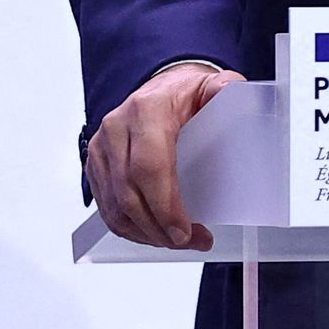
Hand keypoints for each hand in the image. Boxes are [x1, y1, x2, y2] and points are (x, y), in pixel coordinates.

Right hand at [85, 60, 240, 248]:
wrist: (160, 88)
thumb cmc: (185, 94)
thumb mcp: (211, 86)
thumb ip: (226, 89)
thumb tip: (232, 94)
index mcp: (146, 111)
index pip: (148, 167)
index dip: (164, 206)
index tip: (184, 231)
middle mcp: (117, 128)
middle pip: (129, 194)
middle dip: (159, 228)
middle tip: (188, 241)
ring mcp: (102, 147)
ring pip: (115, 206)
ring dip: (146, 233)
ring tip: (176, 241)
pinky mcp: (96, 164)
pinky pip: (107, 207)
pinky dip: (130, 228)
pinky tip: (153, 234)